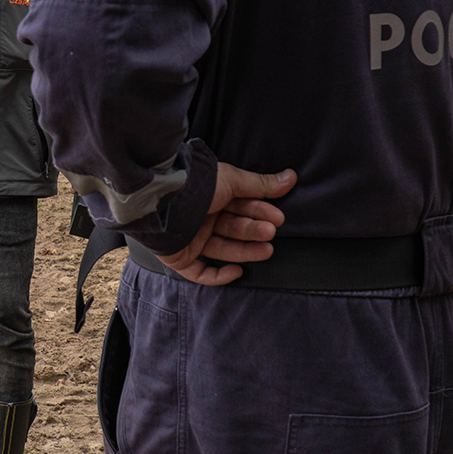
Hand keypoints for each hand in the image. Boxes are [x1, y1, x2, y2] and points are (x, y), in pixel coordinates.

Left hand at [158, 163, 295, 286]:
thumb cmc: (196, 186)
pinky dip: (219, 276)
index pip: (240, 208)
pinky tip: (237, 272)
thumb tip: (290, 177)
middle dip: (254, 231)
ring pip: (222, 250)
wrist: (163, 199)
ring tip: (267, 249)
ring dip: (246, 251)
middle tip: (271, 232)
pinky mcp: (179, 257)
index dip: (260, 212)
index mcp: (211, 197)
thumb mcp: (231, 180)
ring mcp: (190, 238)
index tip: (278, 217)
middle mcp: (200, 217)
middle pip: (233, 229)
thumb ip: (260, 184)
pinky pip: (200, 273)